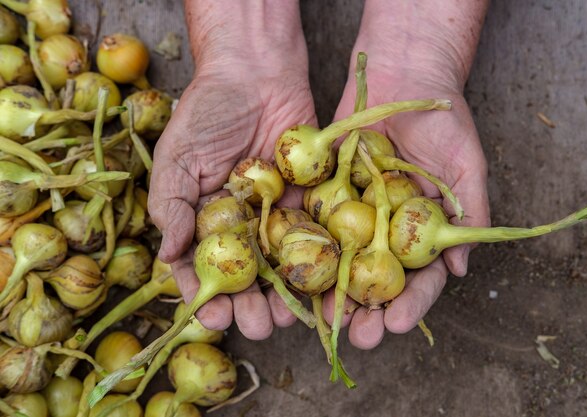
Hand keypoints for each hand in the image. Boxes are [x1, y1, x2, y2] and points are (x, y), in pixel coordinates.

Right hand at [148, 0, 313, 339]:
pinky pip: (313, 236)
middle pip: (245, 275)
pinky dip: (317, 262)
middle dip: (249, 305)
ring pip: (281, 265)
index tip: (211, 314)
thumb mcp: (178, 157)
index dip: (203, 293)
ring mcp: (277, 214)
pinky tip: (319, 287)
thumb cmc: (208, 111)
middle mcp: (242, 223)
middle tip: (256, 325)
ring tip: (286, 317)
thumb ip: (171, 205)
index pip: (201, 265)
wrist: (257, 72)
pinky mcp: (310, 200)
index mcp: (206, 219)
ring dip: (283, 294)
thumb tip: (170, 256)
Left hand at [323, 0, 489, 348]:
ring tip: (326, 320)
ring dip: (334, 294)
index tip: (396, 323)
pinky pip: (316, 226)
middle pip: (378, 280)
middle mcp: (388, 229)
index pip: (419, 278)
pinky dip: (307, 252)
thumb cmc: (443, 120)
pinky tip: (297, 276)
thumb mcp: (466, 165)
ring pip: (342, 263)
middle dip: (368, 311)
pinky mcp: (327, 195)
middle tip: (357, 335)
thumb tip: (462, 270)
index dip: (410, 303)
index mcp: (423, 231)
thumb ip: (469, 213)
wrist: (404, 74)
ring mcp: (356, 214)